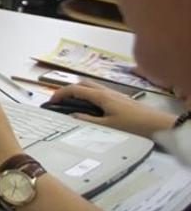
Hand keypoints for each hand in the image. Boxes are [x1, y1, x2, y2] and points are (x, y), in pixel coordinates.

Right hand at [50, 82, 176, 137]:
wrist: (158, 125)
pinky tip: (92, 109)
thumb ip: (87, 120)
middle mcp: (107, 91)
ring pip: (92, 87)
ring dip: (80, 93)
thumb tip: (71, 116)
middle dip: (69, 90)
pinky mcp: (121, 99)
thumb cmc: (134, 125)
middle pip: (82, 83)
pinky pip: (100, 93)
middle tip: (61, 101)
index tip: (51, 101)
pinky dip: (90, 97)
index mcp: (101, 96)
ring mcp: (114, 94)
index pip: (74, 89)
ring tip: (74, 106)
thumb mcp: (107, 126)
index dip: (60, 93)